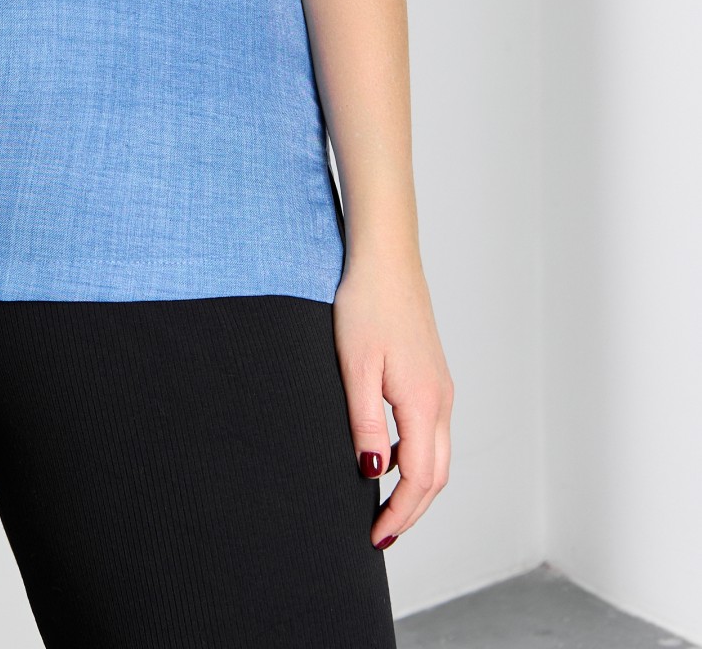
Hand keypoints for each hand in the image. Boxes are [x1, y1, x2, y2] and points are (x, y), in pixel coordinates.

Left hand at [332, 252, 453, 549]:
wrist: (386, 259)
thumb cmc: (366, 304)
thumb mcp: (355, 366)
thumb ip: (364, 422)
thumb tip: (372, 471)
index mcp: (423, 404)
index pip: (418, 479)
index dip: (399, 514)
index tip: (376, 536)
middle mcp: (441, 400)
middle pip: (435, 476)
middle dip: (411, 511)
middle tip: (382, 533)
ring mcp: (441, 387)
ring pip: (438, 455)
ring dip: (416, 487)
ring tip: (385, 505)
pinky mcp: (432, 375)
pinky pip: (431, 432)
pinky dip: (416, 458)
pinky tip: (387, 456)